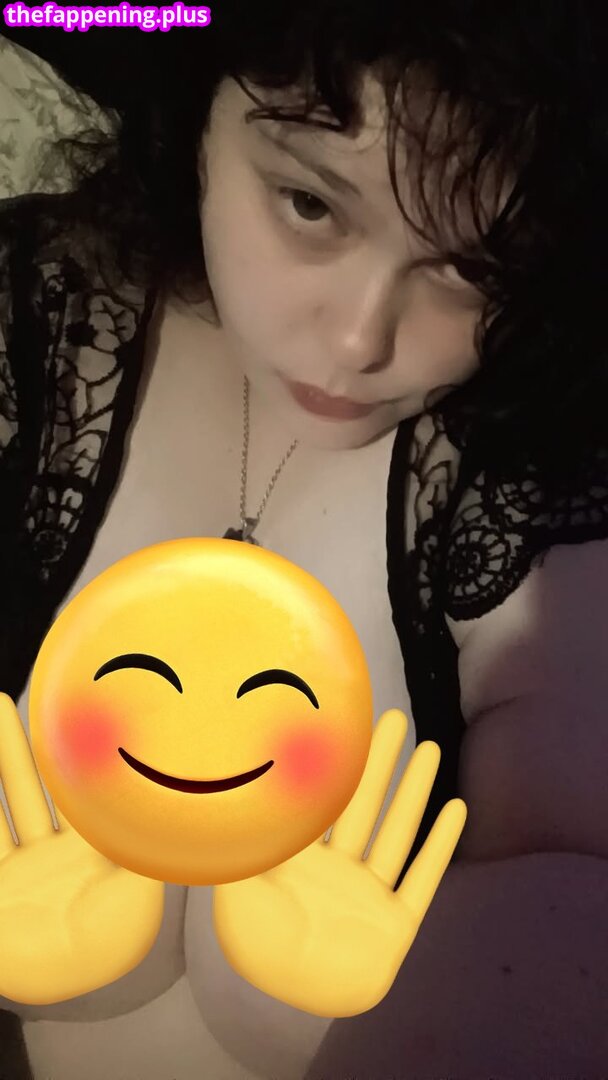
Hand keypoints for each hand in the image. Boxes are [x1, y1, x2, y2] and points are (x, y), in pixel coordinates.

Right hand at [0, 693, 163, 1004]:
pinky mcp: (0, 870)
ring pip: (16, 790)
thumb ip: (146, 854)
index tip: (120, 704)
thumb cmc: (90, 950)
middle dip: (55, 736)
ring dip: (8, 749)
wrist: (24, 978)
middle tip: (53, 684)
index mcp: (106, 851)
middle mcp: (69, 851)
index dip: (116, 753)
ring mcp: (29, 861)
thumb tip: (178, 811)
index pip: (113, 793)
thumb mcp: (131, 899)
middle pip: (61, 779)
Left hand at [213, 708, 466, 1017]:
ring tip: (430, 749)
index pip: (325, 799)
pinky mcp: (396, 924)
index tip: (349, 722)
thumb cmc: (258, 945)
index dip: (338, 762)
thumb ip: (243, 839)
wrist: (292, 1000)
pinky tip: (456, 809)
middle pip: (364, 804)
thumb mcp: (241, 882)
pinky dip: (440, 844)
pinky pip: (423, 877)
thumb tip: (232, 786)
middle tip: (392, 718)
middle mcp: (340, 870)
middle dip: (380, 761)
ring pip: (397, 830)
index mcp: (304, 860)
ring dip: (413, 790)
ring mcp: (370, 895)